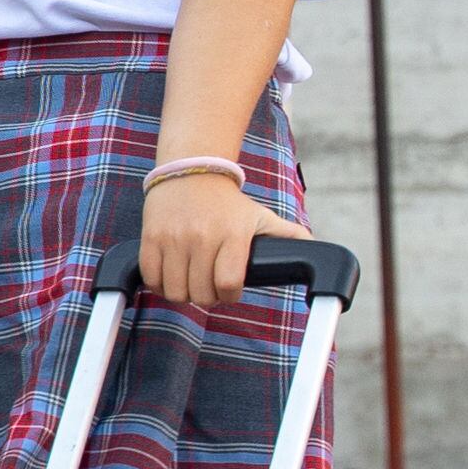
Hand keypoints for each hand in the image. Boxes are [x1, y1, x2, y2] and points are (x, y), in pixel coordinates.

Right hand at [138, 172, 306, 306]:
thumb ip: (288, 235)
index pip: (228, 284)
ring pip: (175, 290)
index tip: (230, 289)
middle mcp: (202, 237)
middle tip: (210, 286)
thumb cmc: (229, 202)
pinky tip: (172, 277)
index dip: (230, 295)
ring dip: (184, 293)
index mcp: (232, 234)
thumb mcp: (261, 215)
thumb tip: (316, 249)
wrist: (192, 171)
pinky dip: (160, 285)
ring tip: (192, 282)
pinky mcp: (151, 238)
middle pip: (201, 293)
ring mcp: (174, 238)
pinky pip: (151, 278)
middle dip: (208, 297)